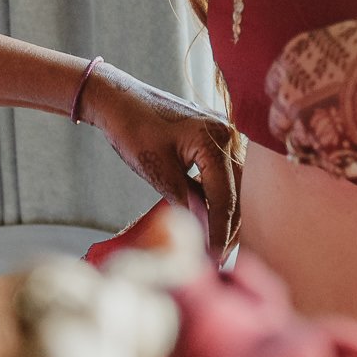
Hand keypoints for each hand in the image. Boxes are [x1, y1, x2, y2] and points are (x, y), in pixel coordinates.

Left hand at [80, 63, 243, 259]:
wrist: (119, 98)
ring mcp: (224, 134)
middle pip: (237, 192)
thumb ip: (184, 199)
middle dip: (229, 228)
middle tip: (217, 258)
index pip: (225, 197)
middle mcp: (228, 134)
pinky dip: (219, 197)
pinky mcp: (215, 138)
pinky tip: (212, 218)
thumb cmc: (132, 128)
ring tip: (217, 244)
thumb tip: (203, 232)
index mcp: (216, 139)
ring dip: (227, 214)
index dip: (220, 232)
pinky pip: (225, 173)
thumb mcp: (156, 169)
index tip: (213, 258)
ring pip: (235, 184)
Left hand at [264, 13, 356, 175]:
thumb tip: (326, 81)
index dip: (292, 100)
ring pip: (303, 149)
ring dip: (323, 148)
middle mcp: (291, 91)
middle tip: (330, 130)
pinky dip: (348, 162)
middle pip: (279, 123)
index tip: (309, 106)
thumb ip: (328, 63)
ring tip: (356, 140)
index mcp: (294, 58)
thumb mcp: (348, 41)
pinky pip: (331, 166)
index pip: (273, 87)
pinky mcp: (330, 151)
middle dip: (301, 129)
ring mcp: (307, 124)